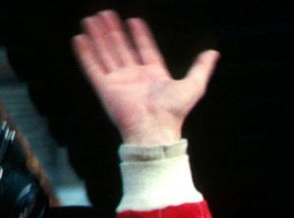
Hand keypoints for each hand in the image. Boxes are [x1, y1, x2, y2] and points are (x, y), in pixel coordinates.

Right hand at [72, 10, 217, 145]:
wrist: (154, 129)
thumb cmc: (173, 112)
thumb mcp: (193, 86)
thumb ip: (201, 68)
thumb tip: (214, 53)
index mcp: (154, 76)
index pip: (145, 50)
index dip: (140, 36)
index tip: (134, 21)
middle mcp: (135, 78)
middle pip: (122, 48)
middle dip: (113, 31)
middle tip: (106, 13)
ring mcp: (119, 82)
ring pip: (106, 54)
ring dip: (98, 37)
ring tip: (91, 19)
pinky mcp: (105, 88)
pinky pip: (92, 67)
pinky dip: (86, 53)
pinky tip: (80, 38)